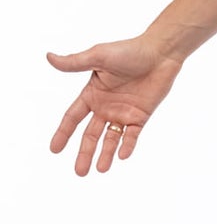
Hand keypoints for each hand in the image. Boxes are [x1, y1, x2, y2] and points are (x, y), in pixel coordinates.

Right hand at [47, 38, 182, 175]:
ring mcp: (123, 113)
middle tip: (79, 172)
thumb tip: (49, 58)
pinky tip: (122, 156)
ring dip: (105, 154)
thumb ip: (75, 62)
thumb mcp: (98, 57)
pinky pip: (132, 135)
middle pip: (91, 135)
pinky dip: (128, 146)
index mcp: (92, 94)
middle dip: (84, 153)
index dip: (63, 133)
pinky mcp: (141, 116)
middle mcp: (106, 106)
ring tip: (100, 170)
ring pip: (111, 139)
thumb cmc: (128, 50)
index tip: (54, 150)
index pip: (73, 118)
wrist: (159, 53)